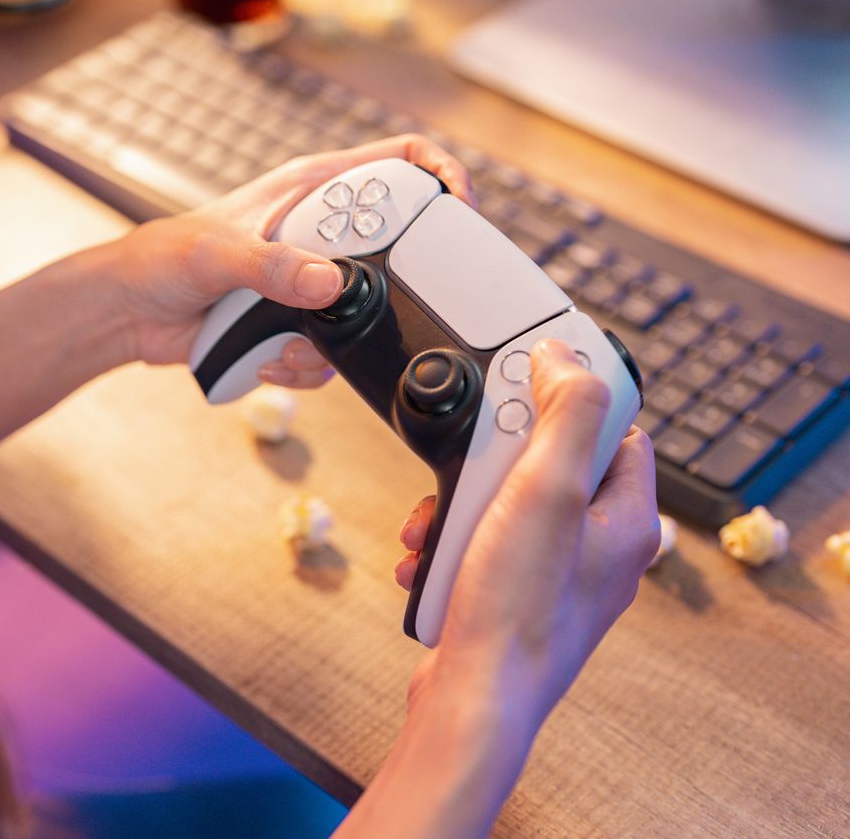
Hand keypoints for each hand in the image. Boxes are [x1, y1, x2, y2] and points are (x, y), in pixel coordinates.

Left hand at [109, 135, 473, 387]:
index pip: (397, 161)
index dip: (438, 174)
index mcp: (310, 190)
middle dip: (388, 290)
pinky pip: (330, 356)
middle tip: (368, 309)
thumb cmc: (163, 259)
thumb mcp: (218, 254)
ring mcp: (311, 284)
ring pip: (366, 315)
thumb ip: (274, 266)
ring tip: (284, 340)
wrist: (130, 315)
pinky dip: (303, 368)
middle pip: (395, 250)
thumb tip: (330, 284)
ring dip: (332, 343)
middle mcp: (319, 235)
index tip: (458, 209)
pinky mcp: (298, 326)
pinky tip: (266, 357)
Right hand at [397, 339, 658, 722]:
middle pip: (547, 464)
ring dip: (458, 506)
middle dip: (490, 464)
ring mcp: (555, 576)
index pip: (614, 430)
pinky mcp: (514, 597)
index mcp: (627, 520)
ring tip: (435, 526)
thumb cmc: (518, 608)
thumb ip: (566, 412)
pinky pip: (481, 545)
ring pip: (504, 505)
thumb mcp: (547, 488)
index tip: (522, 394)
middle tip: (468, 474)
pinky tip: (428, 559)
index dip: (567, 403)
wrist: (475, 698)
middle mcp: (599, 548)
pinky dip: (449, 544)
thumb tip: (564, 357)